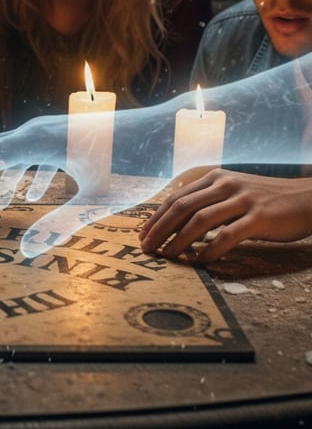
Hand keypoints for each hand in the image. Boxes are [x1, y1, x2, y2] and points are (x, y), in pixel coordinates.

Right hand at [0, 116, 170, 256]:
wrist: (170, 131)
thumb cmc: (136, 165)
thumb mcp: (97, 202)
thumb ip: (58, 225)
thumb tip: (26, 251)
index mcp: (37, 141)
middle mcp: (39, 129)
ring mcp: (53, 129)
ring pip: (10, 151)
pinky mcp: (68, 134)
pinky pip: (33, 151)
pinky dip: (23, 173)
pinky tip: (31, 195)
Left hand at [140, 169, 311, 260]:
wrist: (309, 200)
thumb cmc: (267, 201)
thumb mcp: (235, 192)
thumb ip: (210, 202)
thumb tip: (177, 223)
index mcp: (216, 178)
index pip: (177, 198)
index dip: (156, 217)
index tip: (143, 234)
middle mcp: (226, 185)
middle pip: (182, 207)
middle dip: (160, 229)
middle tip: (147, 248)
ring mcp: (243, 200)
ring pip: (200, 220)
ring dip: (179, 240)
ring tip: (168, 256)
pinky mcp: (259, 217)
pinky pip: (228, 235)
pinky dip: (210, 249)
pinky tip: (201, 260)